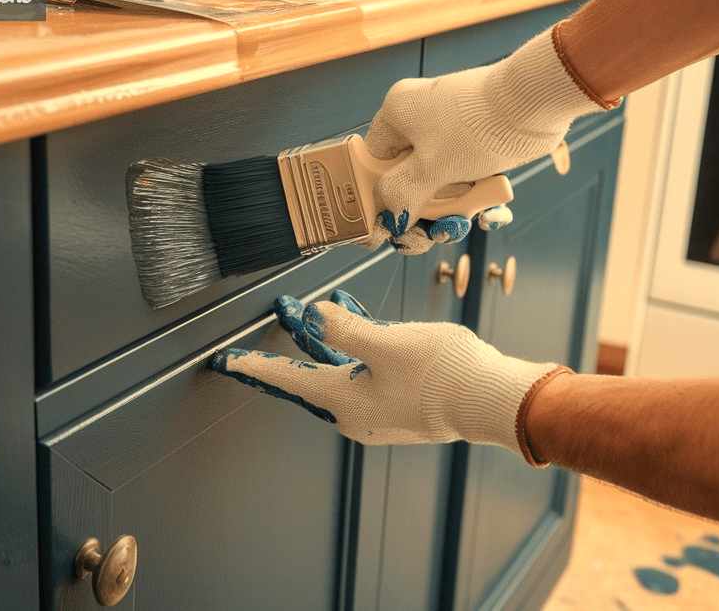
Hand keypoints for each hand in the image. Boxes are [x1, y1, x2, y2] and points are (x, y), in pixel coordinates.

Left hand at [209, 290, 565, 460]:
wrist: (492, 400)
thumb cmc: (441, 373)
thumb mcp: (385, 341)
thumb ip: (344, 328)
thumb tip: (316, 316)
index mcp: (343, 401)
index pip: (286, 380)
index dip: (254, 366)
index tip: (227, 361)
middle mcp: (355, 412)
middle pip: (309, 372)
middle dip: (293, 338)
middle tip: (279, 310)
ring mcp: (378, 409)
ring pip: (339, 368)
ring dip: (326, 338)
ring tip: (314, 307)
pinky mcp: (399, 402)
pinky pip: (364, 370)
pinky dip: (355, 345)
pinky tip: (357, 318)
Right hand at [364, 26, 607, 253]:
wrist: (539, 101)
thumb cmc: (479, 125)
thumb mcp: (432, 168)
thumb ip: (401, 196)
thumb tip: (387, 221)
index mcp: (397, 116)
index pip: (372, 165)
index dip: (377, 202)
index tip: (385, 233)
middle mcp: (420, 122)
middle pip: (407, 182)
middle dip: (422, 215)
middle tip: (430, 236)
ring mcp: (451, 134)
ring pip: (440, 188)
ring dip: (455, 213)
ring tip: (469, 222)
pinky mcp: (479, 145)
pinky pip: (469, 182)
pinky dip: (480, 202)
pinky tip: (493, 215)